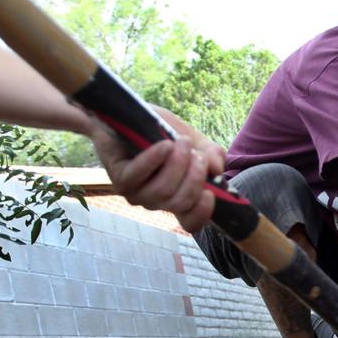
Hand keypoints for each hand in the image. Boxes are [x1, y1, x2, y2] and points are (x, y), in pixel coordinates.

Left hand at [85, 109, 224, 232]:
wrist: (130, 115)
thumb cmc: (164, 133)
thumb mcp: (195, 141)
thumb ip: (211, 155)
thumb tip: (217, 169)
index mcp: (177, 198)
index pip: (190, 222)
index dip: (202, 214)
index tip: (211, 193)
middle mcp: (157, 201)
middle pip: (180, 203)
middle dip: (195, 178)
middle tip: (198, 154)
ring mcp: (137, 193)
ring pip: (162, 191)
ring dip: (178, 165)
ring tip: (182, 142)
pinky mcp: (120, 178)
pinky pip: (137, 176)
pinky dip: (154, 160)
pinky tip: (165, 146)